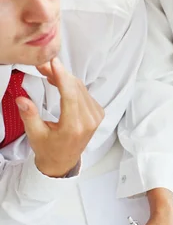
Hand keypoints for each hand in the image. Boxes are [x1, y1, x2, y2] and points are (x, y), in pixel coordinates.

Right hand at [16, 57, 103, 177]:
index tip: (53, 62)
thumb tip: (21, 99)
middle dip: (59, 73)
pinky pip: (84, 93)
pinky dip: (72, 85)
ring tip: (48, 72)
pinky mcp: (97, 114)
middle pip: (75, 88)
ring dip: (65, 78)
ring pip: (80, 88)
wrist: (63, 162)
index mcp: (74, 127)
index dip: (62, 76)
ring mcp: (95, 117)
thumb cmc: (48, 149)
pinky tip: (60, 82)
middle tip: (42, 65)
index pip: (70, 95)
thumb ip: (29, 115)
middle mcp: (88, 121)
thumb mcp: (35, 134)